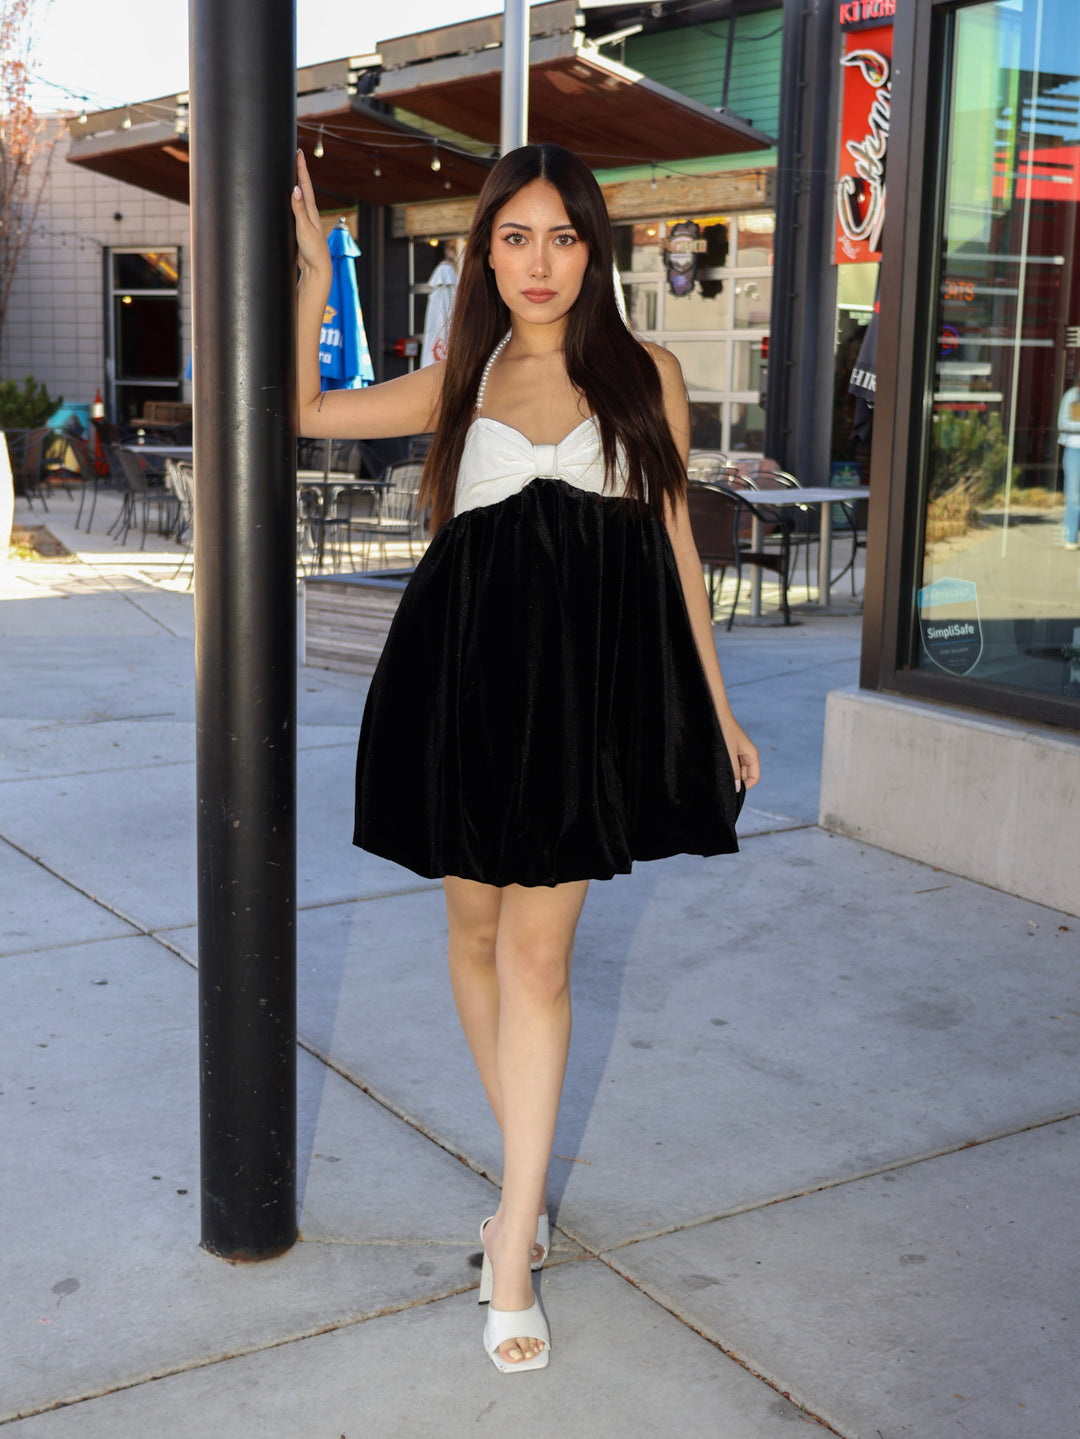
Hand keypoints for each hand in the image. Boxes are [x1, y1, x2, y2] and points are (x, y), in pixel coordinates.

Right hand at [291, 150, 330, 282]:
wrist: (317, 269)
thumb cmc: (313, 250)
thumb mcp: (304, 228)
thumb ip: (299, 210)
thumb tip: (296, 189)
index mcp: (311, 211)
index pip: (305, 184)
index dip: (301, 168)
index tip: (299, 151)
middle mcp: (310, 214)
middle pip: (304, 188)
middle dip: (299, 171)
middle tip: (296, 155)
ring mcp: (306, 221)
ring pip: (300, 198)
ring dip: (296, 184)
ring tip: (292, 172)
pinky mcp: (300, 230)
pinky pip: (295, 210)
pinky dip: (292, 200)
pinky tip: (289, 201)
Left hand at [720, 717, 759, 792]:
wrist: (716, 714)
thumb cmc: (724, 730)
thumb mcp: (729, 754)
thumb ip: (733, 771)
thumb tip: (738, 789)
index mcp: (752, 755)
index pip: (754, 778)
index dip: (745, 786)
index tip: (732, 789)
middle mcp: (747, 755)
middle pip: (745, 776)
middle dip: (736, 780)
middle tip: (722, 781)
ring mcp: (739, 753)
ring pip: (737, 770)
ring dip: (730, 773)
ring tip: (719, 770)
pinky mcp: (731, 750)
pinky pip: (731, 764)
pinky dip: (726, 767)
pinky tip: (717, 765)